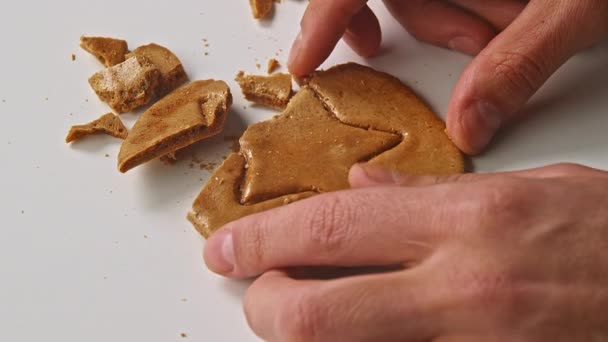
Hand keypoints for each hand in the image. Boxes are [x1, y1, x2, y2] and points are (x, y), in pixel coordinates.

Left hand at [204, 163, 607, 340]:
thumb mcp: (525, 189)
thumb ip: (431, 191)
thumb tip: (365, 186)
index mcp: (468, 221)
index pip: (331, 226)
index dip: (262, 238)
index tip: (225, 248)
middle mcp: (463, 289)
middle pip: (316, 313)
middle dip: (264, 306)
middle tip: (254, 294)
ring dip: (312, 337)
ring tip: (303, 314)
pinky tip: (369, 336)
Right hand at [287, 0, 607, 154]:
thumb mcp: (576, 2)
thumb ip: (520, 61)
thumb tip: (470, 128)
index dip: (323, 15)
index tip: (306, 62)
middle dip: (440, 25)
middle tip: (483, 44)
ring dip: (465, 18)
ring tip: (518, 21)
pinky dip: (472, 7)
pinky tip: (505, 14)